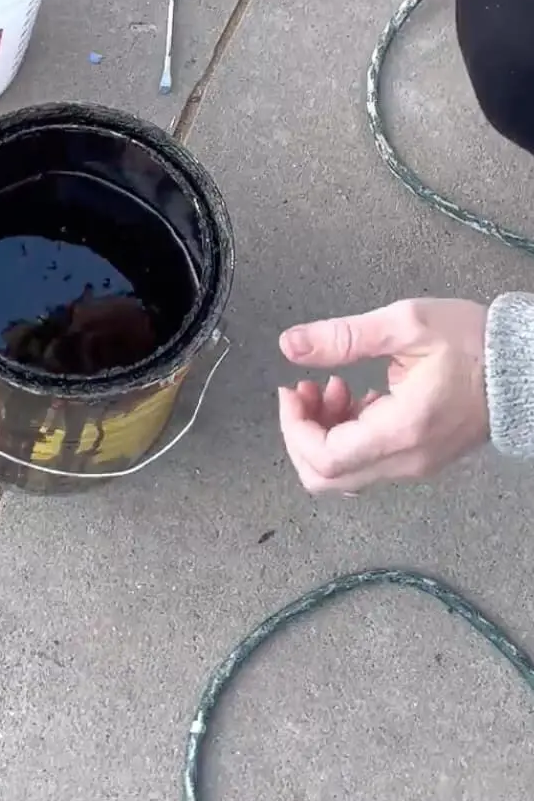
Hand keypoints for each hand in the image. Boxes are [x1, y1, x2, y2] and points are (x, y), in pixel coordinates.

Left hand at [277, 299, 489, 492]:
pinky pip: (367, 463)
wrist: (526, 367)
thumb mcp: (405, 324)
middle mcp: (406, 460)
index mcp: (402, 430)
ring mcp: (414, 465)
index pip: (325, 458)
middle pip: (326, 477)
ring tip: (332, 387)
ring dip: (323, 432)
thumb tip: (290, 345)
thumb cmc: (472, 342)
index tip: (291, 390)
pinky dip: (347, 434)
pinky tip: (355, 397)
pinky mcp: (418, 458)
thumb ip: (344, 336)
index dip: (293, 428)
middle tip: (305, 390)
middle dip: (302, 433)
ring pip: (344, 473)